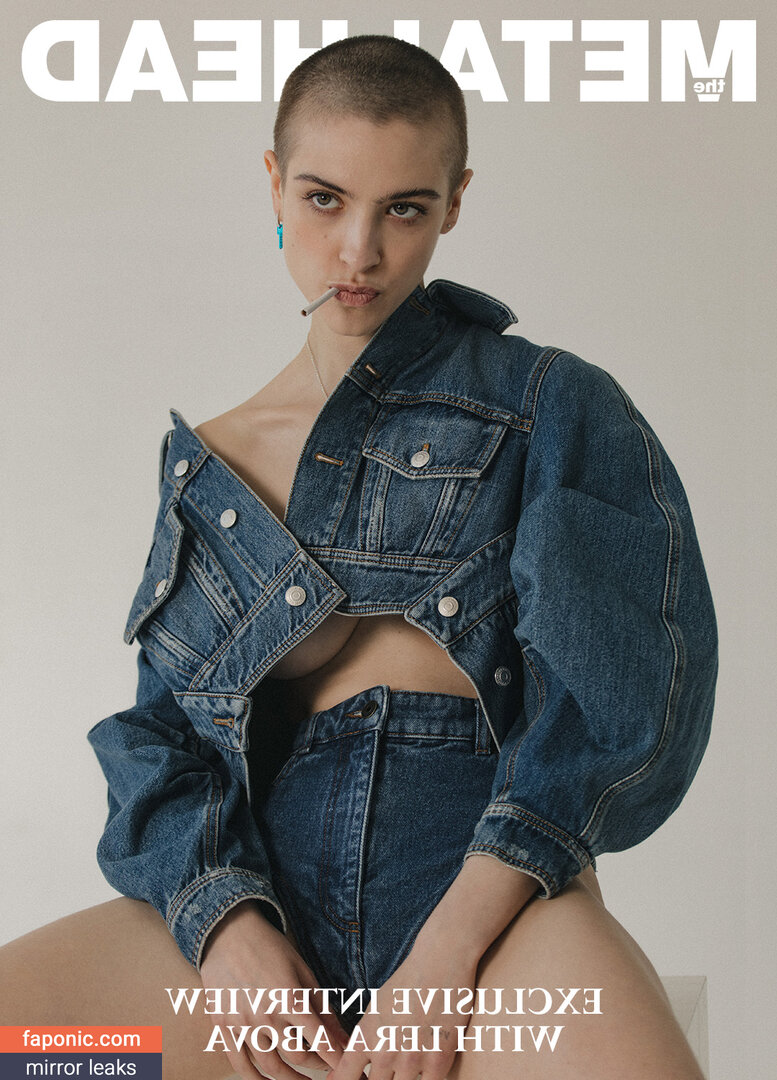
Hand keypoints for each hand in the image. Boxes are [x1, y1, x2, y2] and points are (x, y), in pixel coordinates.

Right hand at [199, 901, 349, 1078]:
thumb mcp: (303, 972)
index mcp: (291, 998)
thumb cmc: (271, 948)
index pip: (320, 1041)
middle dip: (318, 1066)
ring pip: (271, 1067)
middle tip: (328, 1068)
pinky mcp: (223, 1027)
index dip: (336, 1058)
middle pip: (298, 1057)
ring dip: (291, 1079)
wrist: (229, 932)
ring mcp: (242, 1023)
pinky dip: (255, 1079)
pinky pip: (240, 1065)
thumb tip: (343, 1038)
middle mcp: (266, 1015)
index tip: (346, 1066)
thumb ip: (323, 1008)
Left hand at [324, 937, 479, 1079]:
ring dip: (405, 1079)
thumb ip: (364, 1045)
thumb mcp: (376, 1010)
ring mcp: (412, 1057)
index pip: (344, 1077)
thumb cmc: (407, 984)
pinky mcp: (439, 1059)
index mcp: (366, 1037)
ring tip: (410, 1057)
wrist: (439, 961)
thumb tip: (345, 1074)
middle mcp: (385, 1051)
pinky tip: (428, 1066)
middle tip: (392, 1062)